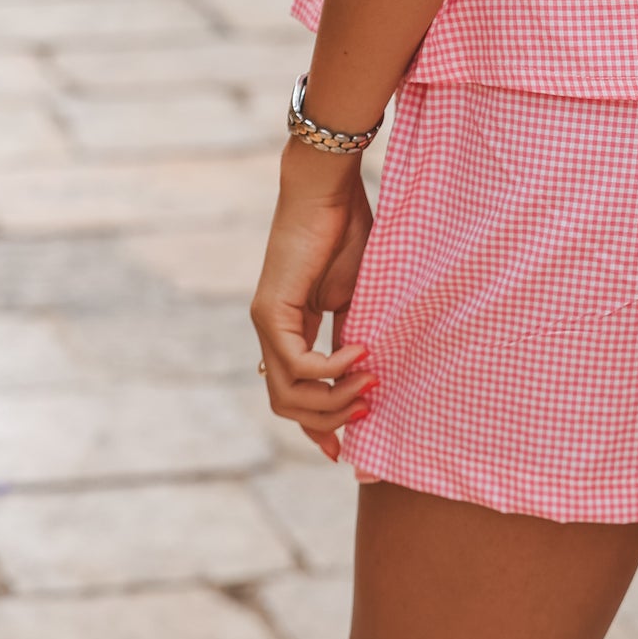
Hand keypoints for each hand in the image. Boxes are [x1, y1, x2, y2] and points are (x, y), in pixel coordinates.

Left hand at [251, 145, 376, 459]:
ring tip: (370, 382)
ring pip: (288, 395)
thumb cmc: (348, 229)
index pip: (295, 394)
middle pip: (288, 406)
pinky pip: (298, 365)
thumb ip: (356, 334)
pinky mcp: (269, 311)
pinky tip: (360, 353)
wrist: (328, 188)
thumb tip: (368, 377)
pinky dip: (331, 368)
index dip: (319, 425)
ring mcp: (266, 323)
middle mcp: (272, 332)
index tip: (346, 450)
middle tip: (370, 405)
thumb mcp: (359, 294)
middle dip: (331, 417)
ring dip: (333, 399)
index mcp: (293, 328)